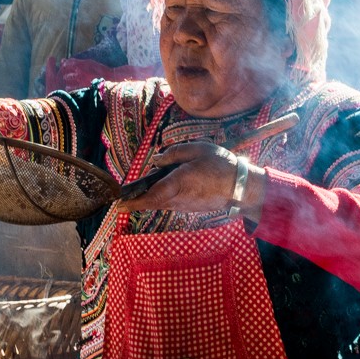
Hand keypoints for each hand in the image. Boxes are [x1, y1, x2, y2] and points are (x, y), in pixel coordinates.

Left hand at [115, 141, 264, 218]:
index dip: (132, 202)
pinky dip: (164, 197)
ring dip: (152, 196)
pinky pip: (171, 204)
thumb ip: (174, 153)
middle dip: (138, 197)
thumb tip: (156, 160)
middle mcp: (178, 198)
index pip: (150, 196)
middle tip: (128, 193)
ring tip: (152, 184)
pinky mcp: (190, 209)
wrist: (241, 187)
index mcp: (178, 182)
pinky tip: (170, 186)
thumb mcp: (197, 149)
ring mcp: (184, 206)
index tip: (118, 204)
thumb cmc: (220, 164)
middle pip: (151, 201)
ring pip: (161, 203)